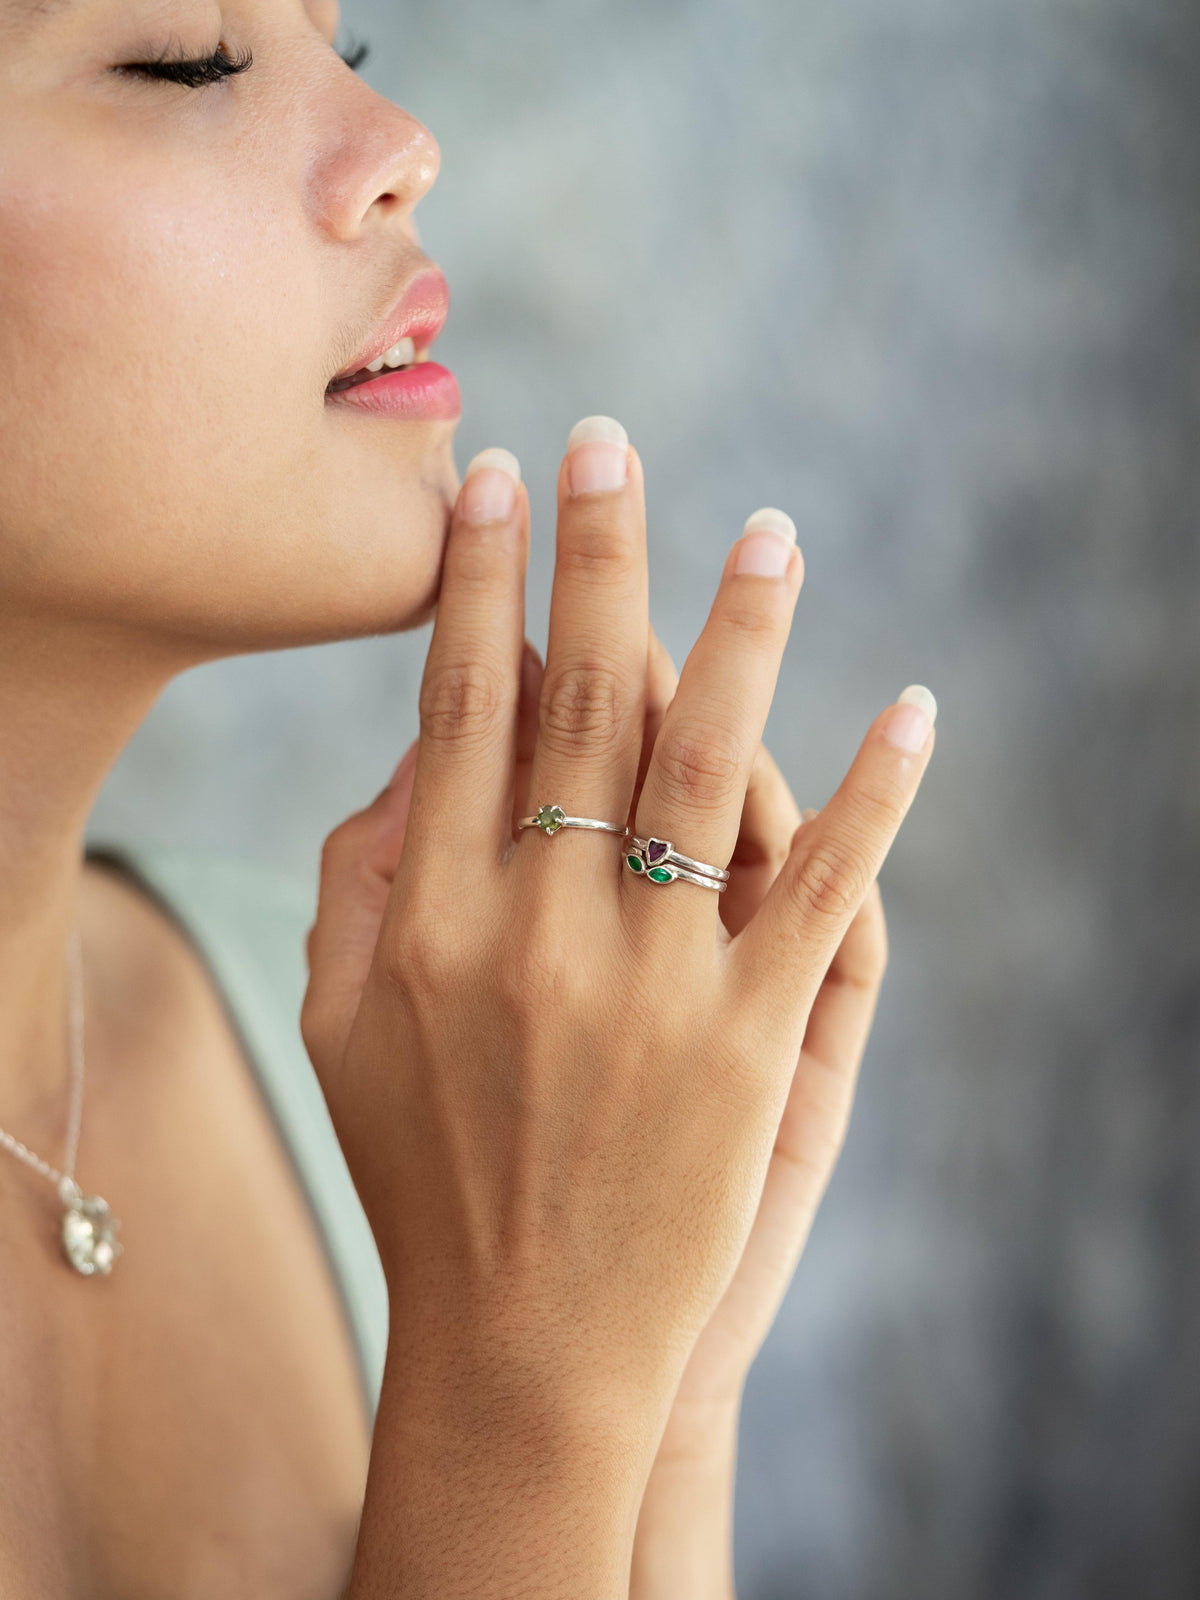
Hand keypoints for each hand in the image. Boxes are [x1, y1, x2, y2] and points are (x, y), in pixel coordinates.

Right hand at [301, 424, 934, 1466]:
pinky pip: (827, 888)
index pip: (460, 702)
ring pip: (708, 761)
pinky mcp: (750, 1044)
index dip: (480, 580)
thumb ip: (351, 881)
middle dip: (598, 554)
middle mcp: (535, 928)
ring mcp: (652, 984)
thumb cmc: (420, 1176)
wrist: (523, 1347)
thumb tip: (415, 747)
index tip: (498, 483)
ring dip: (743, 632)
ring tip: (771, 531)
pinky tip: (912, 706)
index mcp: (426, 914)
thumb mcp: (338, 1030)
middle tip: (616, 442)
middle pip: (578, 697)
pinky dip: (875, 791)